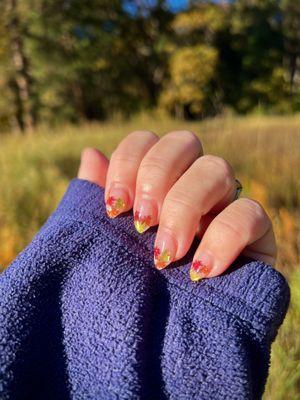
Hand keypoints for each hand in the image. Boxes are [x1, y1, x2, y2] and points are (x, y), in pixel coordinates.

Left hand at [78, 130, 276, 280]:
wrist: (169, 340)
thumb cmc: (134, 284)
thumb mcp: (108, 242)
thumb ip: (101, 197)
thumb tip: (91, 154)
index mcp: (157, 182)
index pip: (146, 142)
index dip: (127, 162)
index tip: (113, 206)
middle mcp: (192, 184)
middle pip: (184, 142)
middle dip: (157, 177)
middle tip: (141, 223)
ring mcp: (224, 204)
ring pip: (217, 168)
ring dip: (185, 207)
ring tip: (164, 254)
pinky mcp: (256, 234)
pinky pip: (250, 214)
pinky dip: (223, 237)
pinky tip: (200, 271)